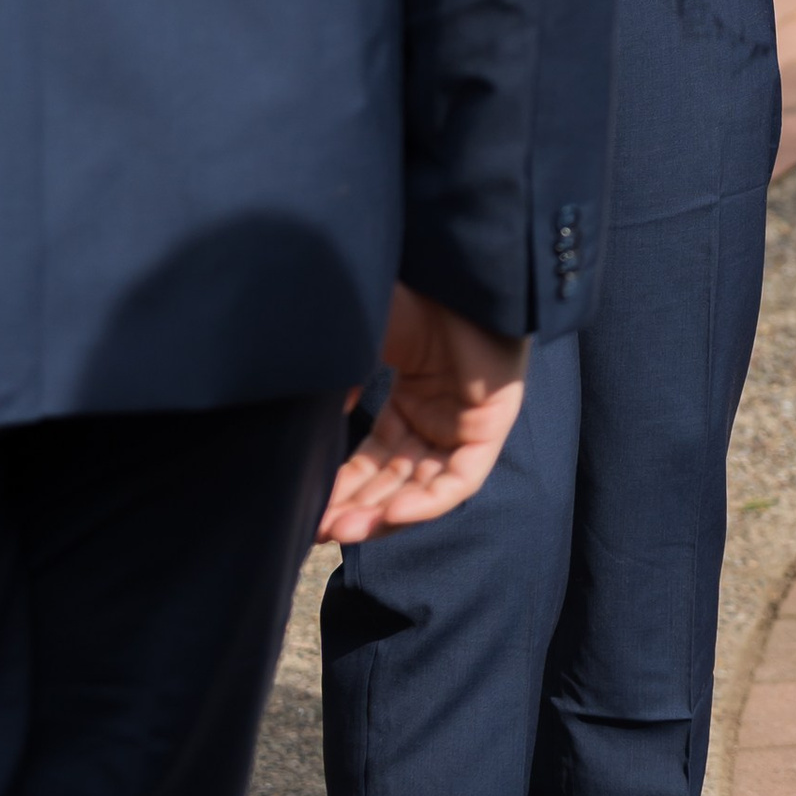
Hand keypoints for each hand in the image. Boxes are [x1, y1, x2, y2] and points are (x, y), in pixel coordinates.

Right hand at [318, 286, 530, 543]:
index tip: (305, 511)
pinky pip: (459, 481)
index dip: (340, 487)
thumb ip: (335, 385)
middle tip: (314, 529)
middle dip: (354, 508)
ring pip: (422, 488)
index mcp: (408, 400)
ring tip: (339, 530)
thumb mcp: (359, 343)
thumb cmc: (410, 292)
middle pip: (393, 480)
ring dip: (382, 514)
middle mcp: (436, 418)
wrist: (455, 266)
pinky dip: (425, 503)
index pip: (371, 459)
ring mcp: (464, 424)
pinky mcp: (491, 426)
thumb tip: (304, 435)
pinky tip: (390, 514)